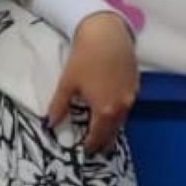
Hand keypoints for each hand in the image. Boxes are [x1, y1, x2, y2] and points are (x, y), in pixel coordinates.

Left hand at [47, 11, 138, 154]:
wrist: (106, 34)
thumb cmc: (84, 59)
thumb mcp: (67, 84)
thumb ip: (59, 107)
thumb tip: (50, 124)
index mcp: (105, 110)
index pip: (98, 136)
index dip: (91, 145)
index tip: (86, 152)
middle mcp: (122, 107)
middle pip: (113, 131)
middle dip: (104, 141)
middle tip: (96, 149)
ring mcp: (132, 95)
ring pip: (122, 119)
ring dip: (112, 127)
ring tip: (103, 133)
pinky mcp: (136, 84)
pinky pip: (127, 106)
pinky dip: (119, 112)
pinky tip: (111, 110)